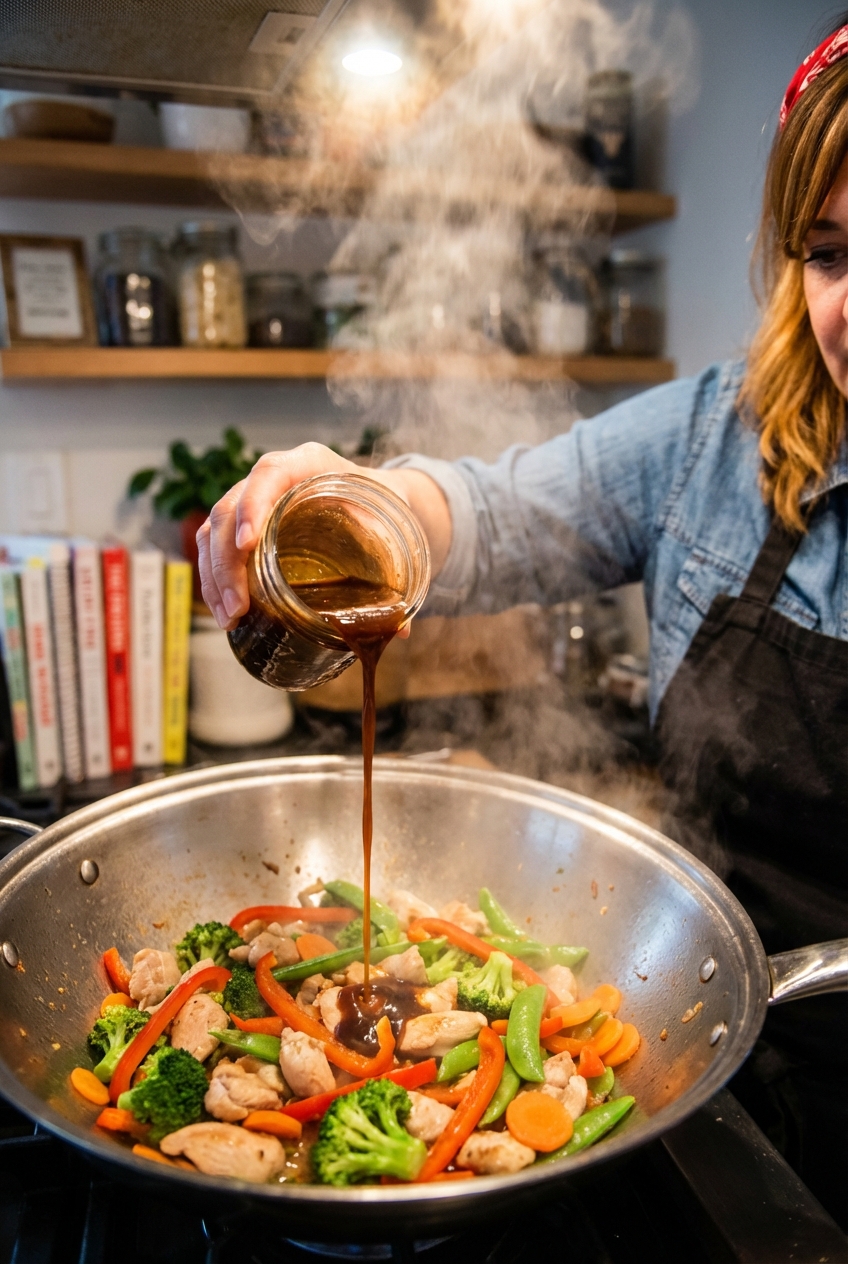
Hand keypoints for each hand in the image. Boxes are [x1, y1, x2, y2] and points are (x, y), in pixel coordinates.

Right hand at [197, 442, 451, 630]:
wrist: (374, 497)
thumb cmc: (381, 506)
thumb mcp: (392, 522)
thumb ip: (394, 566)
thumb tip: (398, 628)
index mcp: (309, 463)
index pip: (270, 473)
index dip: (253, 506)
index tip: (248, 544)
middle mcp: (273, 476)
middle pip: (231, 507)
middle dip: (228, 561)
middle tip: (237, 606)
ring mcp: (252, 498)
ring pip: (215, 529)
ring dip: (215, 576)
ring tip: (229, 617)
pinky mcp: (243, 523)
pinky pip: (215, 545)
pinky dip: (215, 578)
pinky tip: (225, 610)